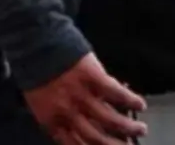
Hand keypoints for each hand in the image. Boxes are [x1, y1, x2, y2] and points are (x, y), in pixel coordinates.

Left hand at [22, 53, 147, 143]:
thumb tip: (83, 128)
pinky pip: (117, 94)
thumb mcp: (40, 100)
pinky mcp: (92, 77)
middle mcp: (66, 111)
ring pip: (111, 120)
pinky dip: (131, 101)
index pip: (74, 144)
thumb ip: (58, 116)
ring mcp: (80, 94)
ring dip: (129, 127)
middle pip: (96, 138)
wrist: (34, 41)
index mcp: (50, 119)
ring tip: (140, 129)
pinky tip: (140, 104)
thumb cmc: (36, 70)